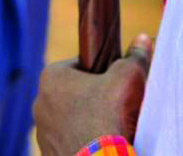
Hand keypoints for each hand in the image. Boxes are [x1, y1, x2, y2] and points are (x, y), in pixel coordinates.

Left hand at [34, 34, 151, 155]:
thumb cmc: (108, 116)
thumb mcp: (127, 78)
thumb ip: (134, 56)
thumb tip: (143, 39)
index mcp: (51, 77)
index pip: (79, 64)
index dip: (100, 70)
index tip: (114, 81)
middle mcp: (39, 103)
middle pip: (74, 91)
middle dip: (93, 95)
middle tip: (114, 104)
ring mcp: (42, 132)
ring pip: (71, 117)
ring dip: (87, 119)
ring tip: (109, 125)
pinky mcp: (49, 154)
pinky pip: (68, 139)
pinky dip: (83, 139)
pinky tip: (100, 141)